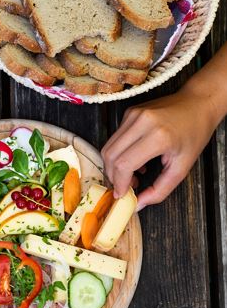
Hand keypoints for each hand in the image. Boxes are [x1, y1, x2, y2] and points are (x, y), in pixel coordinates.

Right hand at [101, 89, 220, 209]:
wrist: (198, 103)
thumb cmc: (194, 133)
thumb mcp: (182, 167)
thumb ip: (160, 190)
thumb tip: (139, 203)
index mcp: (158, 136)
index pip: (124, 164)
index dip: (119, 183)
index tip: (121, 194)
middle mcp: (142, 122)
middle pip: (110, 155)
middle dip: (113, 176)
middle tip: (124, 187)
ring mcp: (133, 115)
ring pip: (108, 147)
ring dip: (114, 166)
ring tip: (131, 174)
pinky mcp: (129, 113)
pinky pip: (115, 138)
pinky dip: (119, 153)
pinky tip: (135, 159)